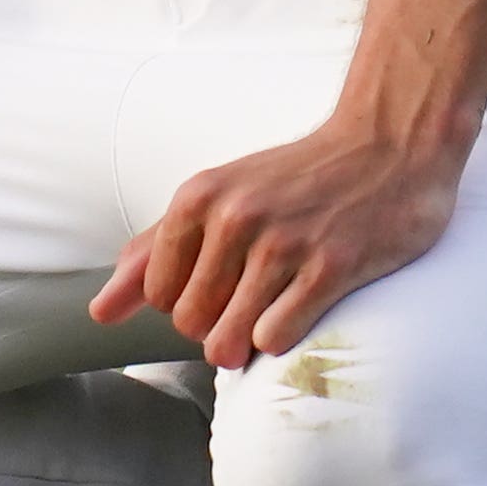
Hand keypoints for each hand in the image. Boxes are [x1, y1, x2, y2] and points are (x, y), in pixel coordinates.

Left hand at [86, 116, 465, 368]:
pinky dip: (281, 337)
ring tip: (271, 309)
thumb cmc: (294, 179)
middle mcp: (235, 217)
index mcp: (199, 196)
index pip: (157, 294)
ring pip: (228, 340)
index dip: (185, 300)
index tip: (219, 281)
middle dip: (215, 325)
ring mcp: (283, 243)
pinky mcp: (331, 268)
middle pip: (190, 323)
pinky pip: (276, 338)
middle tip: (251, 296)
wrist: (386, 145)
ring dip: (246, 340)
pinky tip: (299, 307)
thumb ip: (153, 252)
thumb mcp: (215, 197)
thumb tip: (100, 311)